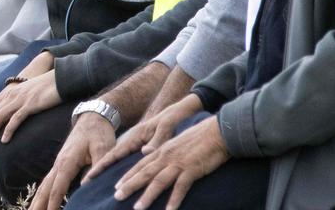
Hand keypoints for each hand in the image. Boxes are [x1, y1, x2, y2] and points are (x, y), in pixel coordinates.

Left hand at [0, 69, 61, 156]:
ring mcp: (17, 100)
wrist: (59, 78)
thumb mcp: (22, 102)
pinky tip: (4, 141)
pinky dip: (9, 129)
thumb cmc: (41, 92)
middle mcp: (5, 100)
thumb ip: (11, 112)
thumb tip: (3, 129)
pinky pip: (16, 117)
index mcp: (2, 101)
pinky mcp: (29, 103)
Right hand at [29, 112, 117, 209]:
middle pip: (44, 189)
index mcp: (67, 161)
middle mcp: (59, 164)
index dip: (53, 203)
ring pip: (43, 186)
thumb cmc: (99, 133)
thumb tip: (87, 186)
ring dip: (36, 201)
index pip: (57, 187)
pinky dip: (42, 194)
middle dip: (37, 205)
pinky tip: (40, 202)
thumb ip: (97, 167)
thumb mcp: (104, 148)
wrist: (93, 118)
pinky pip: (48, 182)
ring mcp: (58, 164)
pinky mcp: (61, 165)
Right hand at [88, 94, 203, 181]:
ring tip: (100, 183)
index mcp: (135, 136)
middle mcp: (133, 140)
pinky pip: (130, 159)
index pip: (116, 153)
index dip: (103, 164)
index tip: (91, 174)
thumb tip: (144, 153)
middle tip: (89, 182)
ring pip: (121, 159)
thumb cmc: (172, 118)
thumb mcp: (166, 127)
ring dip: (111, 170)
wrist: (178, 110)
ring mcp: (137, 142)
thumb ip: (157, 141)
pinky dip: (123, 168)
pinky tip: (123, 177)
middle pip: (114, 157)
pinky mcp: (142, 145)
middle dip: (102, 169)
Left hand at [112, 115, 228, 209]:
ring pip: (158, 181)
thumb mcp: (177, 144)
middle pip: (144, 173)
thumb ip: (164, 152)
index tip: (117, 186)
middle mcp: (166, 157)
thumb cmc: (199, 138)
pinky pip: (181, 187)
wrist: (217, 131)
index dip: (128, 176)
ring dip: (147, 196)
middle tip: (117, 197)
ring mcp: (178, 163)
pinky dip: (174, 199)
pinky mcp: (192, 169)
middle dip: (129, 186)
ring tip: (137, 208)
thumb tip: (152, 157)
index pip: (141, 165)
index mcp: (162, 151)